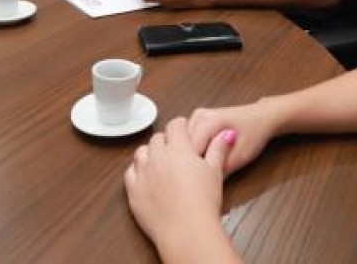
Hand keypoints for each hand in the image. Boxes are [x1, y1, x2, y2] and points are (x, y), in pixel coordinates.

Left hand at [125, 118, 237, 258]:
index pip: (175, 125)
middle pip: (157, 138)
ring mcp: (142, 173)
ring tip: (160, 162)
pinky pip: (130, 172)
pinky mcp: (133, 191)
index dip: (181, 127)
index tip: (185, 132)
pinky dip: (137, 170)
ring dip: (149, 153)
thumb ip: (219, 149)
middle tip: (176, 150)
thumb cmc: (204, 202)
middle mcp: (157, 156)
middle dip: (166, 140)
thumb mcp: (216, 172)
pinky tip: (145, 175)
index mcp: (178, 149)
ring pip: (141, 152)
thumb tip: (227, 134)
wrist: (187, 231)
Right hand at [187, 101, 281, 175]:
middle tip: (201, 176)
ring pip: (184, 143)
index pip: (189, 152)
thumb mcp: (239, 159)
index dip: (192, 170)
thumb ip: (218, 171)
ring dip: (190, 156)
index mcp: (208, 122)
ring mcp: (196, 115)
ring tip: (203, 167)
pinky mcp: (197, 119)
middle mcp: (198, 116)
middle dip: (190, 162)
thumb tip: (201, 186)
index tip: (198, 182)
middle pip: (183, 146)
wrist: (262, 118)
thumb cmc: (254, 136)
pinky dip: (192, 149)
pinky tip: (203, 158)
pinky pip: (188, 138)